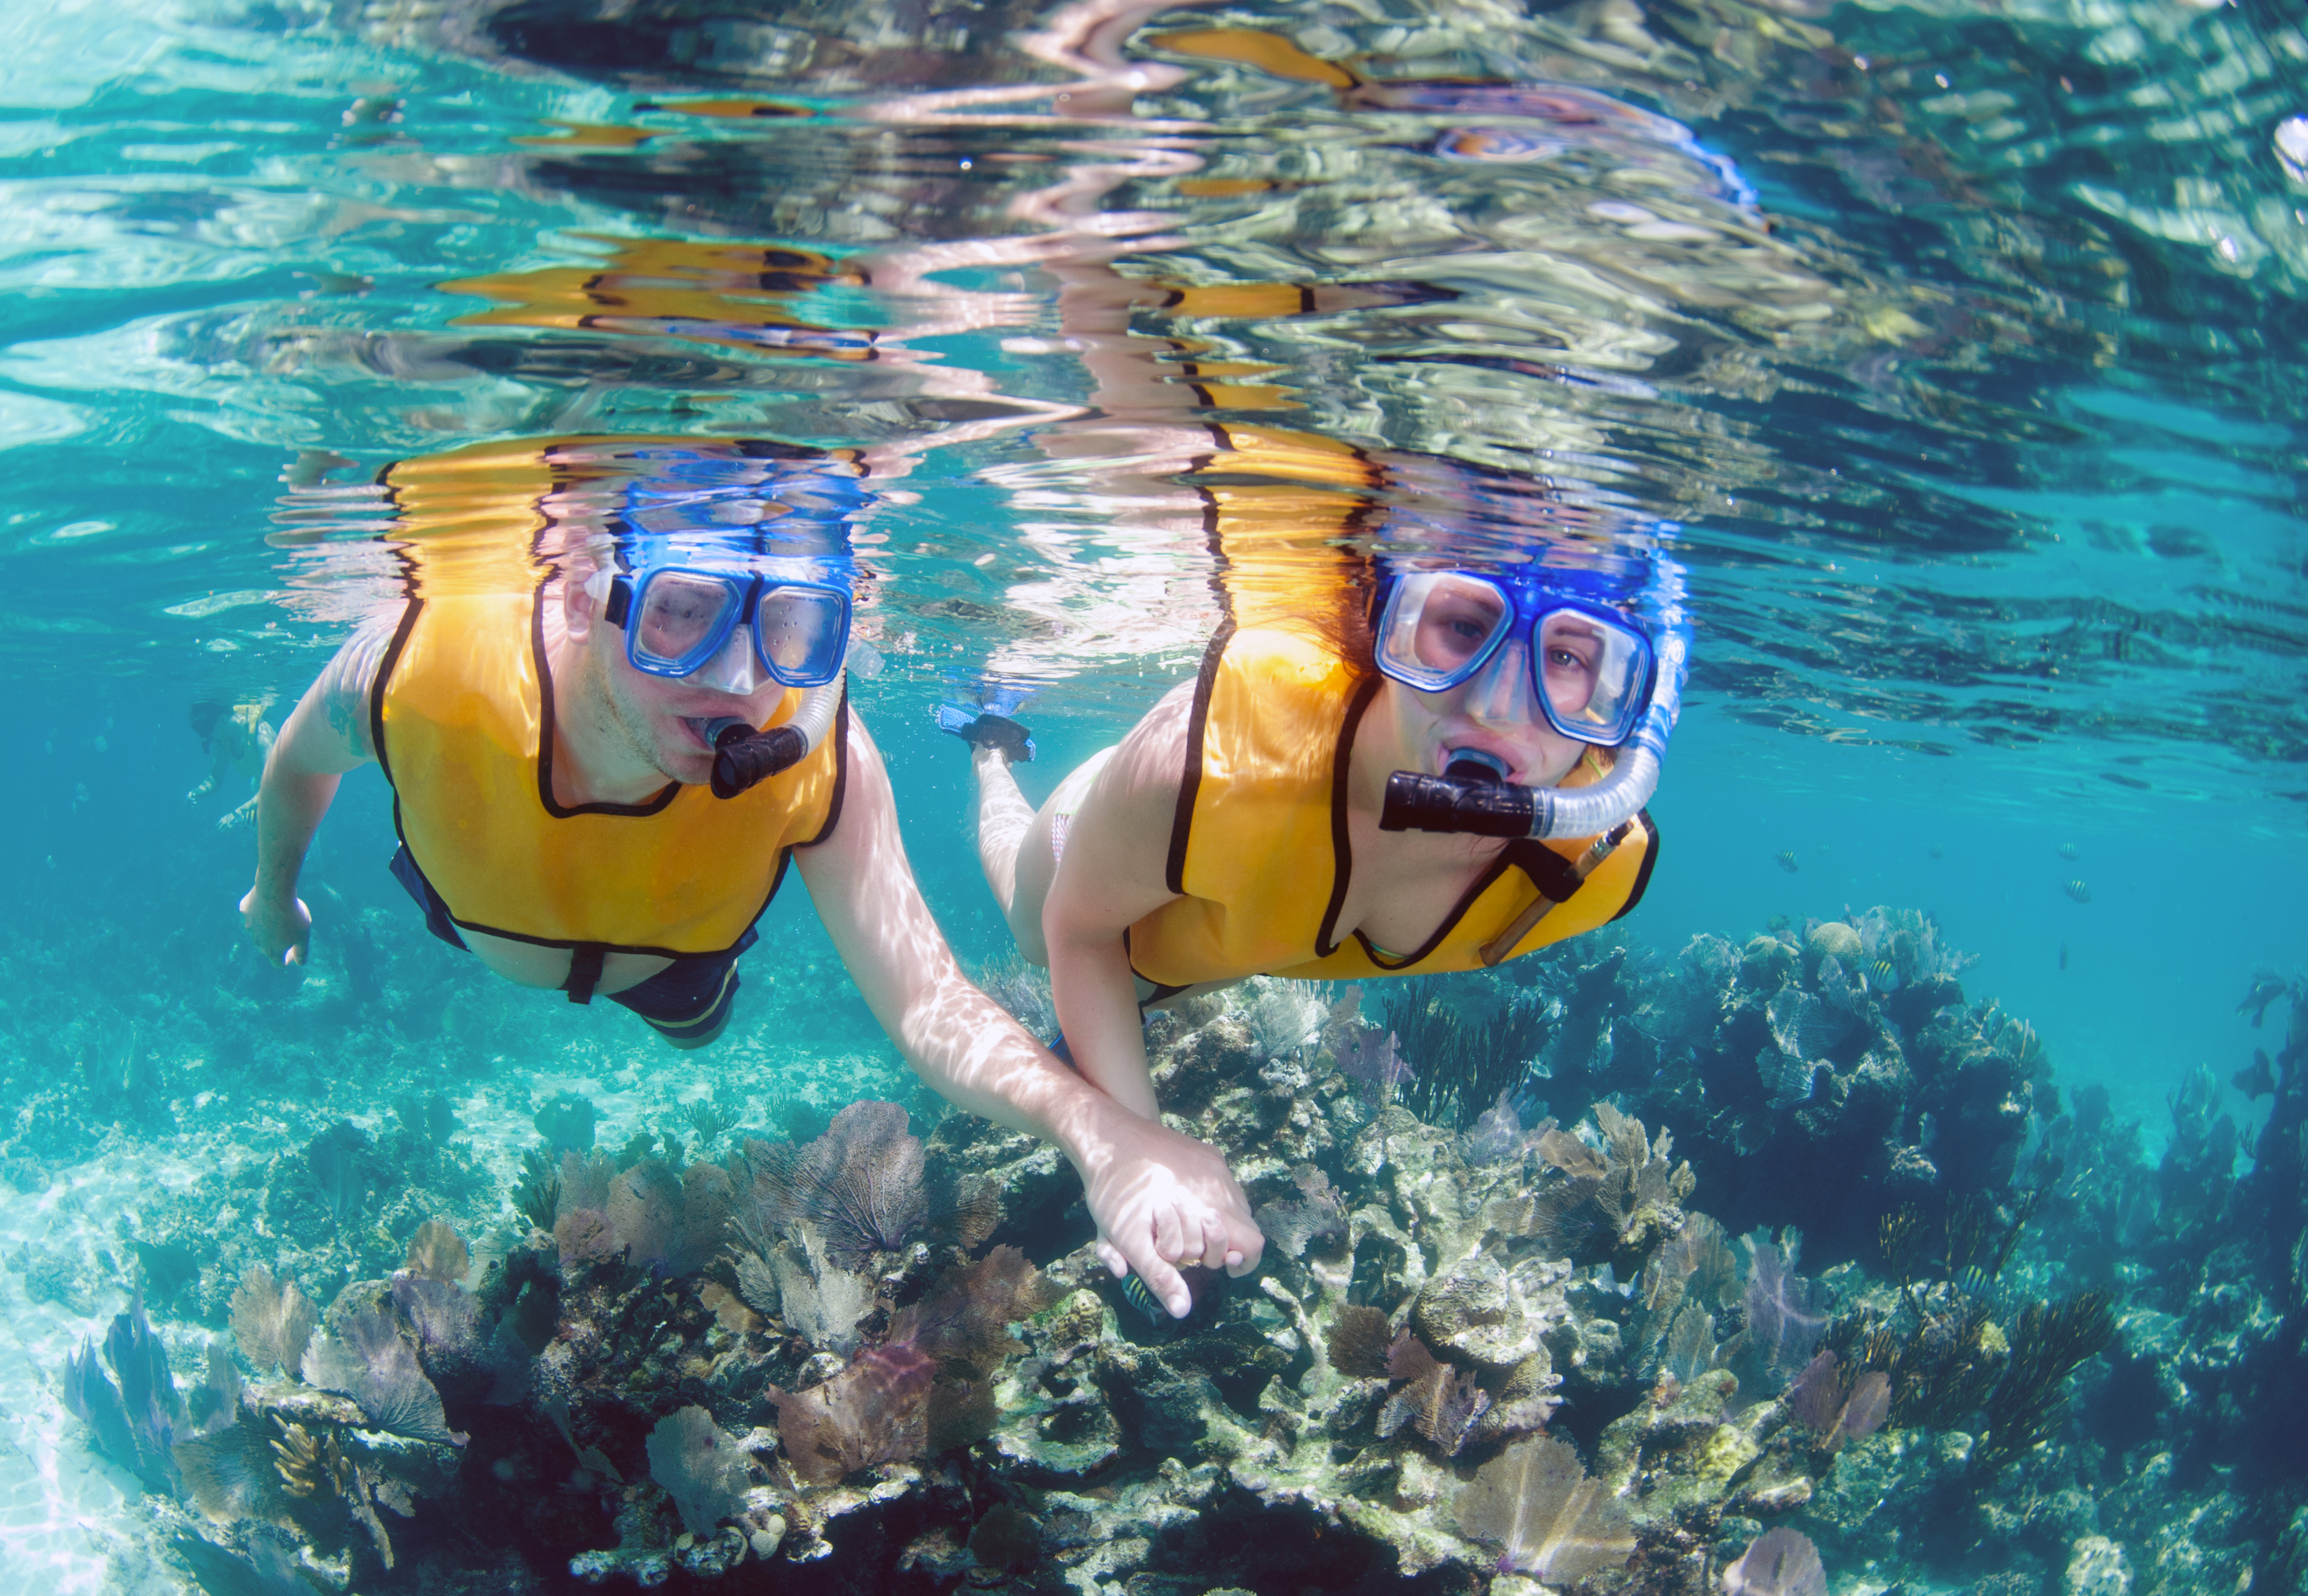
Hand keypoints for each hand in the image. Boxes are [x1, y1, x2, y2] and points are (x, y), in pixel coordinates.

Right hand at [239, 885, 310, 966]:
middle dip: (279, 941)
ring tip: (283, 912)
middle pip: (268, 946)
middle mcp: (257, 941)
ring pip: (260, 929)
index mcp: (272, 950)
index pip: (278, 963)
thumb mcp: (303, 936)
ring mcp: (249, 925)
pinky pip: (253, 912)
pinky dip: (261, 909)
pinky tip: (269, 901)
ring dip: (270, 924)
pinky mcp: (245, 910)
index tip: (295, 949)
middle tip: (292, 927)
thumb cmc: (292, 916)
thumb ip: (302, 952)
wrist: (274, 892)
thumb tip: (301, 963)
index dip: (288, 958)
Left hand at [1063, 1098, 1263, 1318]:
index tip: (1223, 1269)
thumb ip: (1160, 1277)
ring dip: (1218, 1223)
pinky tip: (1183, 1200)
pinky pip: (1224, 1184)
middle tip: (1195, 1250)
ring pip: (1236, 1206)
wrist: (1107, 1137)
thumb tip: (1183, 1311)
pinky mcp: (1209, 1153)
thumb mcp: (1130, 1240)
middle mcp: (1220, 1184)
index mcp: (1207, 1207)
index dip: (1241, 1262)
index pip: (1250, 1244)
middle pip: (1246, 1227)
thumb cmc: (1115, 1193)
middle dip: (1223, 1245)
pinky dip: (1212, 1200)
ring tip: (1186, 1225)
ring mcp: (1216, 1166)